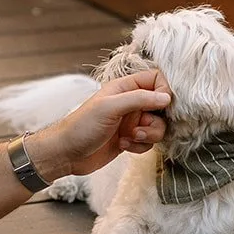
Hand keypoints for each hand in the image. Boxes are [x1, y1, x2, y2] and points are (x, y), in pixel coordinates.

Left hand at [27, 70, 170, 178]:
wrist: (66, 154)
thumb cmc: (81, 127)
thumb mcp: (109, 107)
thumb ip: (139, 98)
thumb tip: (166, 97)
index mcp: (124, 88)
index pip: (156, 79)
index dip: (164, 91)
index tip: (162, 106)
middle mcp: (130, 103)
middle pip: (161, 106)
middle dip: (156, 120)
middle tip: (142, 127)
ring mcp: (131, 121)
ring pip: (157, 126)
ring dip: (148, 135)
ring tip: (130, 137)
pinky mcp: (130, 139)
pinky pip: (149, 141)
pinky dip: (140, 145)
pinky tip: (123, 145)